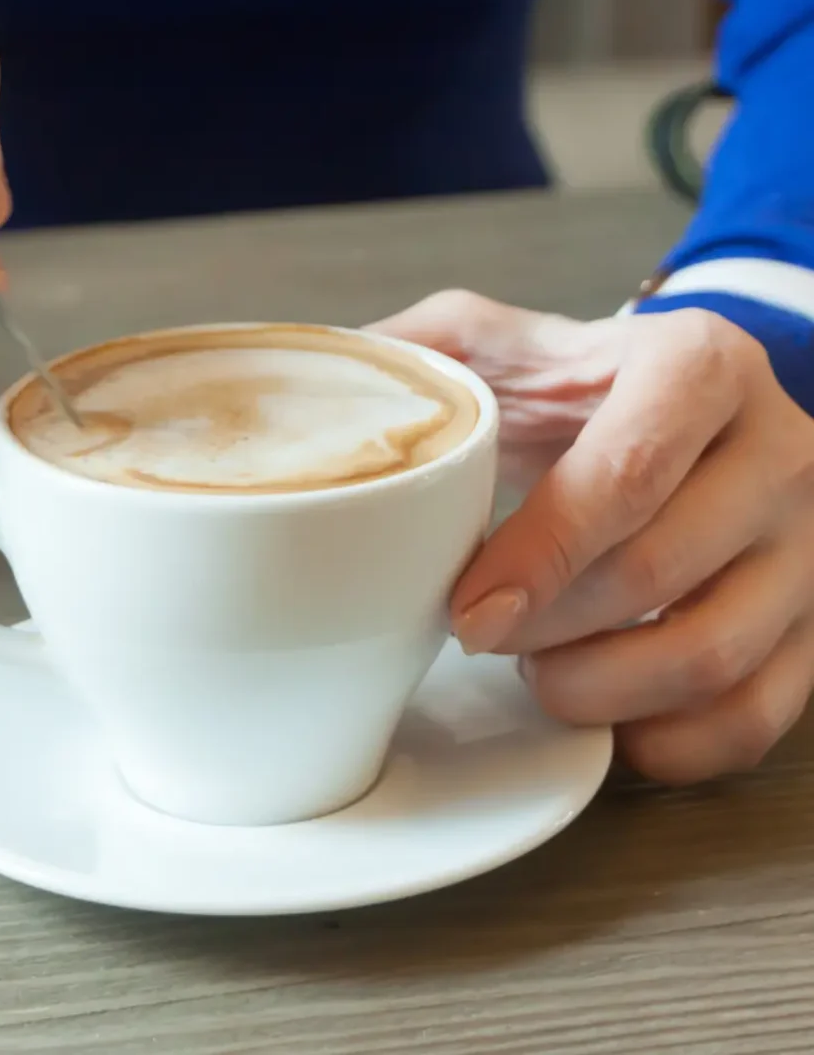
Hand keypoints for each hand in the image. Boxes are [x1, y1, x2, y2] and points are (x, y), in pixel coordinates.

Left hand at [371, 290, 813, 783]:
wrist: (683, 412)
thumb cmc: (572, 383)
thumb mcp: (497, 340)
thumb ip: (416, 352)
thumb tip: (317, 384)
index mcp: (698, 365)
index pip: (623, 475)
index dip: (538, 556)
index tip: (466, 610)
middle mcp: (777, 450)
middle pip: (660, 570)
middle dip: (549, 627)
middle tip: (479, 637)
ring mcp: (806, 543)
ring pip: (715, 654)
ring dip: (601, 688)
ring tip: (538, 670)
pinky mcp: (812, 619)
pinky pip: (759, 713)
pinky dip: (670, 740)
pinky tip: (605, 720)